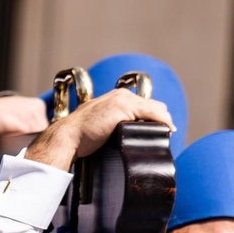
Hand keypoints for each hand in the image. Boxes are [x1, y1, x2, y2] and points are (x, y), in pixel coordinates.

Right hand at [23, 88, 173, 169]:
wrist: (67, 137)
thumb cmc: (79, 136)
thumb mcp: (98, 125)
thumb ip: (111, 124)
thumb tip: (123, 136)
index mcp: (115, 97)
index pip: (144, 104)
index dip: (154, 117)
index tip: (159, 130)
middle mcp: (121, 95)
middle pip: (154, 105)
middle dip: (161, 119)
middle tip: (164, 133)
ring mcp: (124, 101)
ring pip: (156, 109)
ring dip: (164, 122)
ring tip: (167, 134)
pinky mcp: (125, 109)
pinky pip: (154, 114)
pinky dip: (163, 123)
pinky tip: (166, 132)